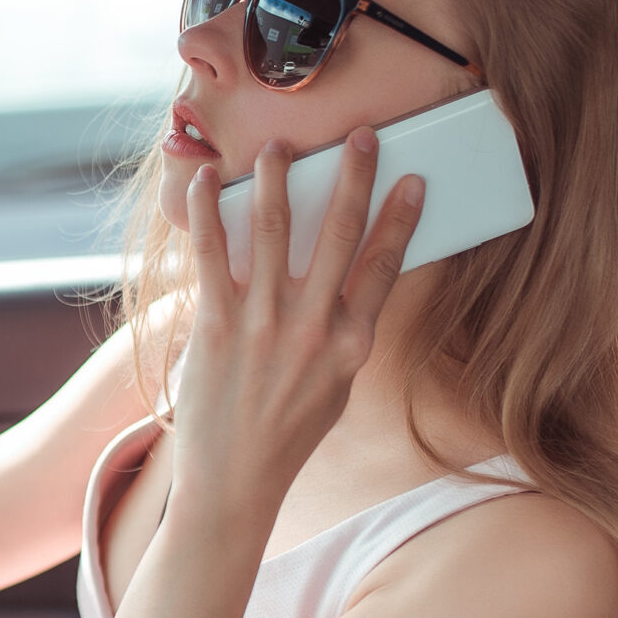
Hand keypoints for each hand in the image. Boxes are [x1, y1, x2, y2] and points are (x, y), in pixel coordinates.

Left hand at [172, 130, 424, 509]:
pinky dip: (206, 213)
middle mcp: (314, 331)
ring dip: (276, 181)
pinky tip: (204, 182)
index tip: (413, 180)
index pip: (385, 267)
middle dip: (351, 179)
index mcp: (352, 346)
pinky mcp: (216, 327)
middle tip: (358, 136)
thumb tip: (345, 274)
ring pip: (273, 232)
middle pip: (338, 236)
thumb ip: (342, 332)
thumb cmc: (287, 431)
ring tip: (278, 148)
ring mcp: (264, 327)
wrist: (235, 481)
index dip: (400, 219)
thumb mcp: (335, 385)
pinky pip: (211, 255)